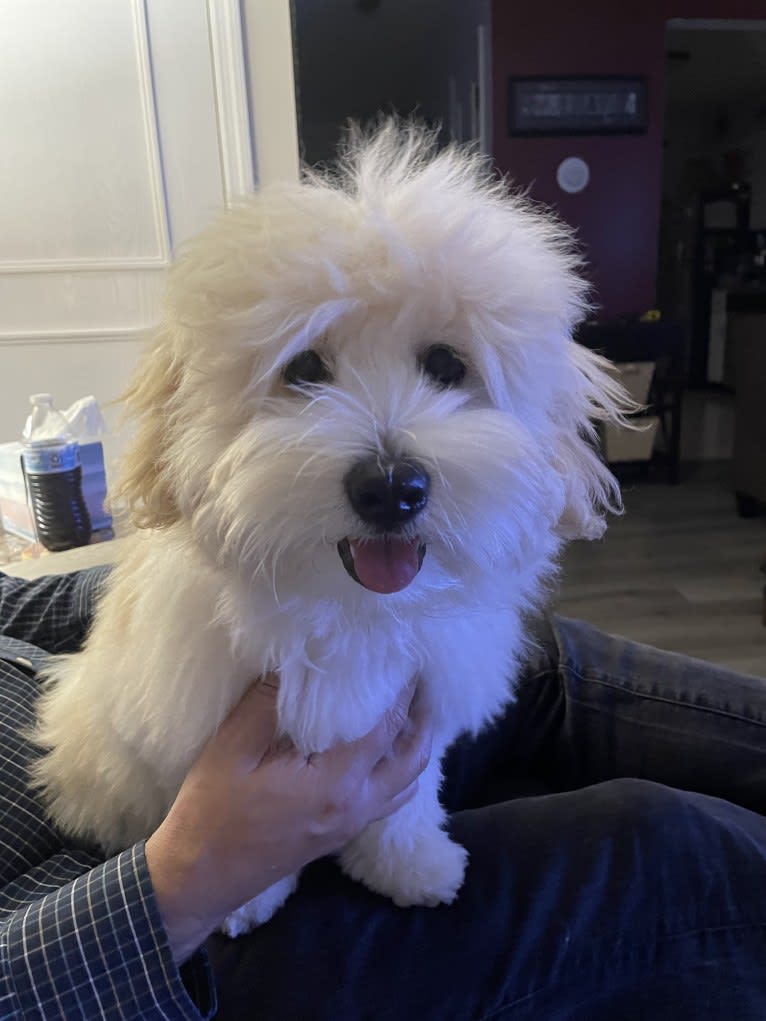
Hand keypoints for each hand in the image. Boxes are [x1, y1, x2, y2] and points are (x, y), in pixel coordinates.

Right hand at [145, 675, 430, 962]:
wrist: (200, 877)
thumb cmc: (213, 810)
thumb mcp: (233, 748)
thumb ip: (267, 703)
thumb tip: (293, 662)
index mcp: (336, 782)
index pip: (386, 730)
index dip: (403, 694)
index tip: (411, 663)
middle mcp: (354, 806)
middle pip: (412, 761)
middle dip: (422, 722)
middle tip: (422, 687)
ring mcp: (349, 825)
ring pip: (405, 786)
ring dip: (413, 750)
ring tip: (406, 715)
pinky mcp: (338, 835)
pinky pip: (386, 800)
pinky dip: (396, 774)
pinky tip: (376, 753)